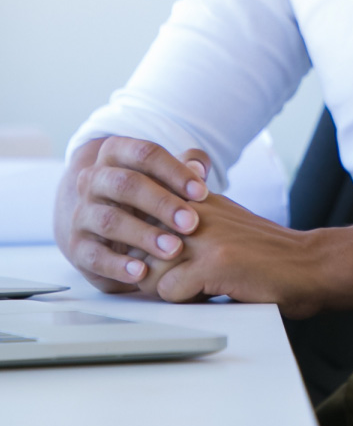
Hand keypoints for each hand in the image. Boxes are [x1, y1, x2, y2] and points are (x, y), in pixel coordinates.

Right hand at [57, 137, 210, 291]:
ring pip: (110, 221)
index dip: (175, 171)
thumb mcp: (170, 174)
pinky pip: (94, 256)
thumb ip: (189, 165)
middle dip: (161, 203)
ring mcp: (82, 213)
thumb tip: (198, 169)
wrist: (114, 225)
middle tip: (191, 223)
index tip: (203, 193)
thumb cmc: (154, 192)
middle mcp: (93, 179)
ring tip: (173, 249)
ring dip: (144, 235)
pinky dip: (118, 266)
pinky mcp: (77, 247)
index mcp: (116, 152)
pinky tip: (142, 273)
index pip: (145, 154)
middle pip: (126, 184)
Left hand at [145, 193, 322, 316]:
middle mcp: (198, 209)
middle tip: (180, 278)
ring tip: (198, 286)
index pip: (138, 212)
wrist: (309, 266)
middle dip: (149, 270)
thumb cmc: (264, 252)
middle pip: (137, 244)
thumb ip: (186, 215)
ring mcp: (206, 234)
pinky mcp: (215, 262)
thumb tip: (135, 231)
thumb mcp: (224, 218)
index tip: (150, 255)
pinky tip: (212, 293)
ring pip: (148, 269)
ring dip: (167, 287)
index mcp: (197, 196)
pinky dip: (185, 301)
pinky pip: (169, 291)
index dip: (135, 240)